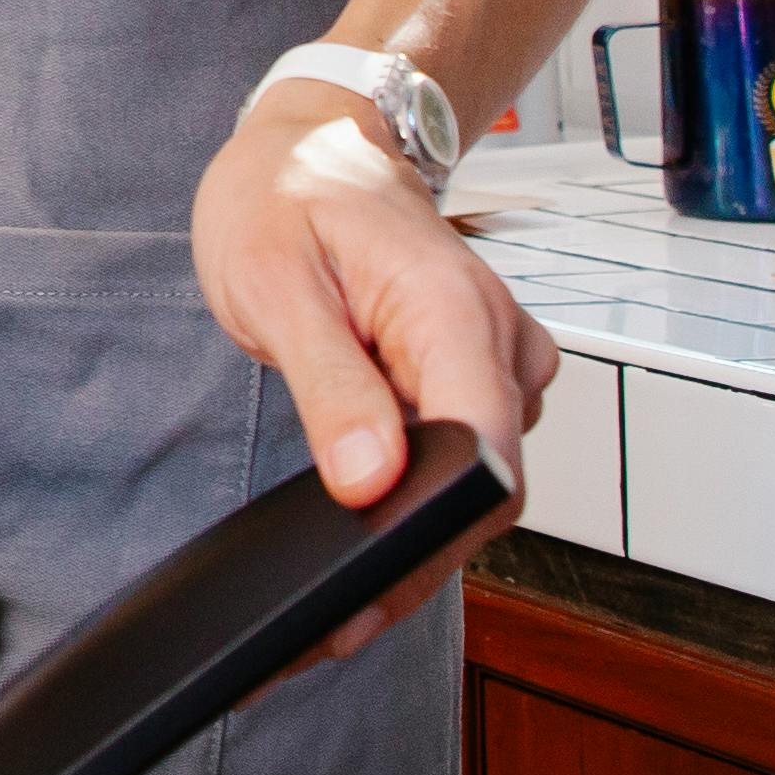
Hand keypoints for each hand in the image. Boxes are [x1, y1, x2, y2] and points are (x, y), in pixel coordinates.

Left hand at [193, 90, 556, 665]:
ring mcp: (494, 366)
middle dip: (408, 560)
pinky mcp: (471, 383)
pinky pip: (454, 459)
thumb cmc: (285, 198)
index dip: (430, 539)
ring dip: (408, 536)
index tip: (359, 600)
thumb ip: (329, 384)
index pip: (481, 454)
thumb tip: (370, 483)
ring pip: (471, 482)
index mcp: (454, 312)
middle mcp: (498, 345)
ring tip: (319, 596)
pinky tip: (349, 536)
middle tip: (315, 627)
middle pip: (481, 487)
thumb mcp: (275, 282)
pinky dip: (407, 499)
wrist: (316, 146)